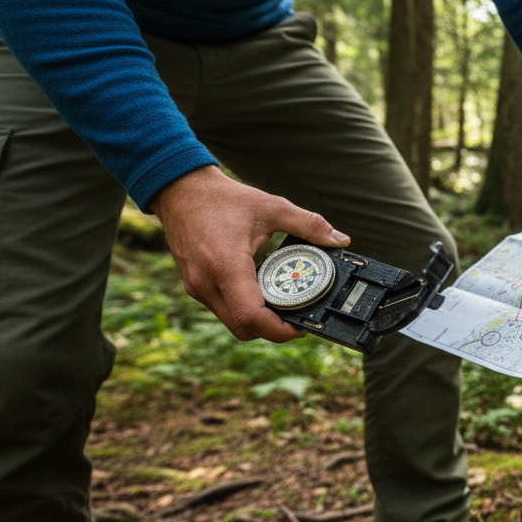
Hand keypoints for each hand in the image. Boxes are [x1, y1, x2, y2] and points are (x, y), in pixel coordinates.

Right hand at [149, 166, 350, 341]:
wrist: (180, 190)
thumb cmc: (223, 198)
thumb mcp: (272, 206)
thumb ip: (309, 224)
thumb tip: (341, 240)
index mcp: (225, 264)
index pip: (251, 316)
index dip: (279, 330)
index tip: (301, 327)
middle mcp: (206, 282)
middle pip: (243, 328)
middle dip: (272, 331)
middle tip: (298, 320)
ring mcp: (196, 287)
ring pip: (231, 322)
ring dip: (258, 323)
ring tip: (283, 308)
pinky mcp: (194, 286)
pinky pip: (222, 310)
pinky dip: (244, 311)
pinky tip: (262, 295)